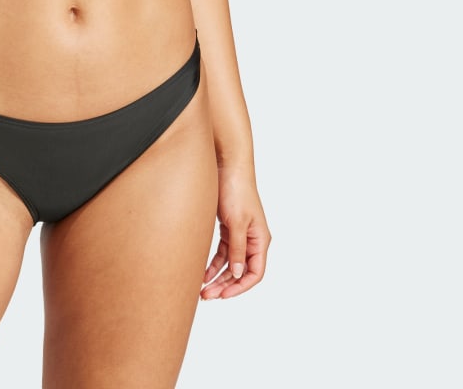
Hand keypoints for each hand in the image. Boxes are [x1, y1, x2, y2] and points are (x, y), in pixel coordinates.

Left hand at [201, 165, 270, 299]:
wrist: (225, 165)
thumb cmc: (235, 190)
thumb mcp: (236, 222)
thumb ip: (238, 249)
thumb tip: (238, 274)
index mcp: (260, 239)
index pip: (255, 272)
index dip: (240, 287)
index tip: (223, 295)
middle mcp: (252, 239)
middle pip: (241, 271)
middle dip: (225, 285)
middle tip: (207, 296)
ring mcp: (240, 234)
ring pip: (230, 264)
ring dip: (217, 277)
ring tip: (202, 290)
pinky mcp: (228, 228)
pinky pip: (222, 252)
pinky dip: (213, 263)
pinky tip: (202, 273)